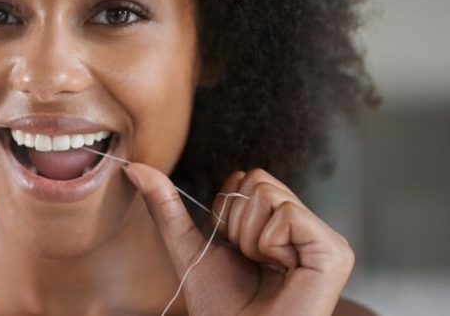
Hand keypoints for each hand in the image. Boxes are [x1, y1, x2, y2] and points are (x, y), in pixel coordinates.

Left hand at [123, 164, 354, 315]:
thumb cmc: (219, 307)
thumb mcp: (188, 247)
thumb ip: (165, 206)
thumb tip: (133, 167)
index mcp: (278, 223)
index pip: (245, 177)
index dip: (226, 212)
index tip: (234, 250)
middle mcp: (305, 226)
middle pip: (256, 178)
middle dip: (236, 222)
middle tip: (249, 260)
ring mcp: (323, 238)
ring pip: (268, 193)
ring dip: (249, 236)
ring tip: (263, 268)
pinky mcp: (335, 251)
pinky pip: (287, 214)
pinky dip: (268, 244)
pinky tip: (280, 271)